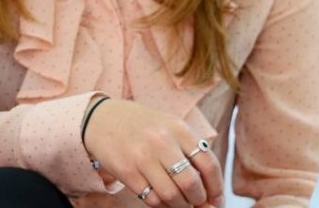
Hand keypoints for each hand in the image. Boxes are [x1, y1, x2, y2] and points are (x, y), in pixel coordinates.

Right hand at [82, 97, 222, 207]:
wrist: (101, 119)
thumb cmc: (142, 126)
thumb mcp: (170, 127)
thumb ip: (190, 152)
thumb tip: (209, 190)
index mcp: (179, 128)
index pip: (209, 164)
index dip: (217, 188)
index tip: (217, 200)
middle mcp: (162, 141)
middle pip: (191, 183)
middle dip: (199, 200)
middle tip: (198, 203)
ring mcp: (143, 157)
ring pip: (172, 195)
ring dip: (181, 206)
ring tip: (180, 203)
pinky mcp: (126, 171)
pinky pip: (152, 198)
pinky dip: (162, 205)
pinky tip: (163, 200)